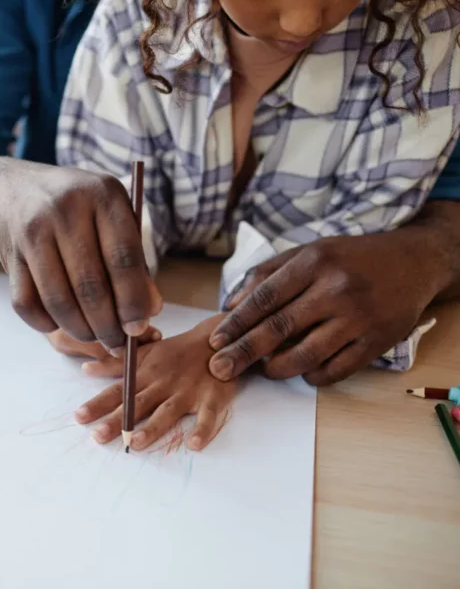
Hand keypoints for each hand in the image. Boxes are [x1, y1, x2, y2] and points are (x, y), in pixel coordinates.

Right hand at [0, 164, 162, 354]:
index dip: (133, 301)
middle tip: (117, 345)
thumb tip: (152, 309)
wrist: (13, 189)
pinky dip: (45, 323)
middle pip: (90, 285)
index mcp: (102, 195)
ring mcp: (33, 231)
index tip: (138, 328)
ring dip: (79, 330)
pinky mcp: (9, 253)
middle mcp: (65, 209)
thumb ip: (134, 262)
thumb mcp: (111, 218)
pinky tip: (59, 324)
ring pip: (58, 300)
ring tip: (93, 337)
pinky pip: (26, 303)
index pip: (123, 258)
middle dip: (107, 326)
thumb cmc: (76, 209)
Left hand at [74, 314, 234, 451]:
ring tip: (136, 443)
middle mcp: (163, 383)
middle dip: (118, 420)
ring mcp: (187, 391)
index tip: (79, 417)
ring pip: (167, 411)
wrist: (218, 339)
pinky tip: (194, 444)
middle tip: (98, 436)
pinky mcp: (211, 397)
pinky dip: (202, 429)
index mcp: (145, 374)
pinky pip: (207, 416)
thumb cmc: (176, 352)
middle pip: (137, 404)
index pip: (117, 391)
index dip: (98, 404)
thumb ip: (115, 364)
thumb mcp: (144, 353)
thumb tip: (85, 368)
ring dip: (153, 427)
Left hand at [208, 233, 439, 385]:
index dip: (236, 323)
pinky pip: (335, 369)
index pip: (265, 297)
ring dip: (276, 368)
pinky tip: (301, 372)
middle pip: (279, 328)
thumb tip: (230, 304)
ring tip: (263, 370)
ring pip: (305, 354)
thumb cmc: (350, 257)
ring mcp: (358, 318)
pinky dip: (312, 376)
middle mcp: (335, 289)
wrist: (413, 261)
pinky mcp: (376, 341)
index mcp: (314, 263)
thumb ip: (267, 274)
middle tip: (219, 368)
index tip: (215, 341)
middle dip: (243, 352)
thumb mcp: (309, 251)